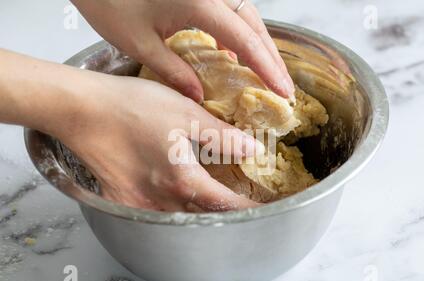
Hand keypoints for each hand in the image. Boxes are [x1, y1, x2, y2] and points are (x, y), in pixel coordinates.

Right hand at [56, 73, 259, 211]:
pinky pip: (151, 213)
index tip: (264, 208)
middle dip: (226, 210)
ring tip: (212, 196)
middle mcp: (162, 199)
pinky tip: (173, 194)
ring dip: (199, 210)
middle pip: (204, 214)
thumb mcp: (186, 114)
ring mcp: (139, 203)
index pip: (226, 204)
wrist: (80, 109)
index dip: (249, 207)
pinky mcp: (121, 199)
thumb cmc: (130, 107)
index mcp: (183, 180)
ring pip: (179, 216)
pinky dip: (169, 208)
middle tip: (241, 199)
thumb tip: (252, 149)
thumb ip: (222, 137)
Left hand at [71, 0, 294, 101]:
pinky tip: (236, 53)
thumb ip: (174, 71)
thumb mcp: (139, 43)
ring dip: (259, 44)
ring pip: (247, 15)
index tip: (282, 91)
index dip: (267, 69)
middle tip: (283, 86)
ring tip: (267, 73)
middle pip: (254, 24)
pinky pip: (231, 10)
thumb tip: (198, 97)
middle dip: (271, 57)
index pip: (245, 41)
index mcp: (199, 3)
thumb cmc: (108, 1)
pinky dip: (240, 33)